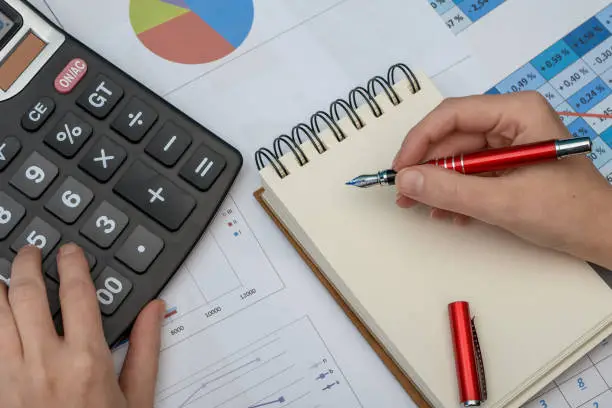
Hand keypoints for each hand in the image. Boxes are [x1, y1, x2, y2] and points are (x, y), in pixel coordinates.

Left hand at [0, 243, 164, 407]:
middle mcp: (45, 362)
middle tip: (30, 251)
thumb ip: (145, 346)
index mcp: (87, 359)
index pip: (76, 293)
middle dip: (26, 263)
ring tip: (4, 277)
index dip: (71, 263)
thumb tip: (154, 309)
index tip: (69, 251)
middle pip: (26, 295)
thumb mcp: (137, 396)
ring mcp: (12, 377)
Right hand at [393, 91, 611, 269]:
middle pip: (452, 137)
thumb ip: (451, 191)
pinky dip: (455, 193)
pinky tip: (448, 214)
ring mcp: (509, 144)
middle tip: (404, 194)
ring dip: (438, 184)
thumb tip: (404, 180)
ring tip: (421, 208)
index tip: (400, 170)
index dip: (420, 140)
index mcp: (517, 112)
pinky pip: (470, 173)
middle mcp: (511, 122)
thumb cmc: (566, 212)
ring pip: (458, 158)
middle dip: (427, 167)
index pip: (453, 115)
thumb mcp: (503, 202)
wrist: (602, 237)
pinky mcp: (507, 165)